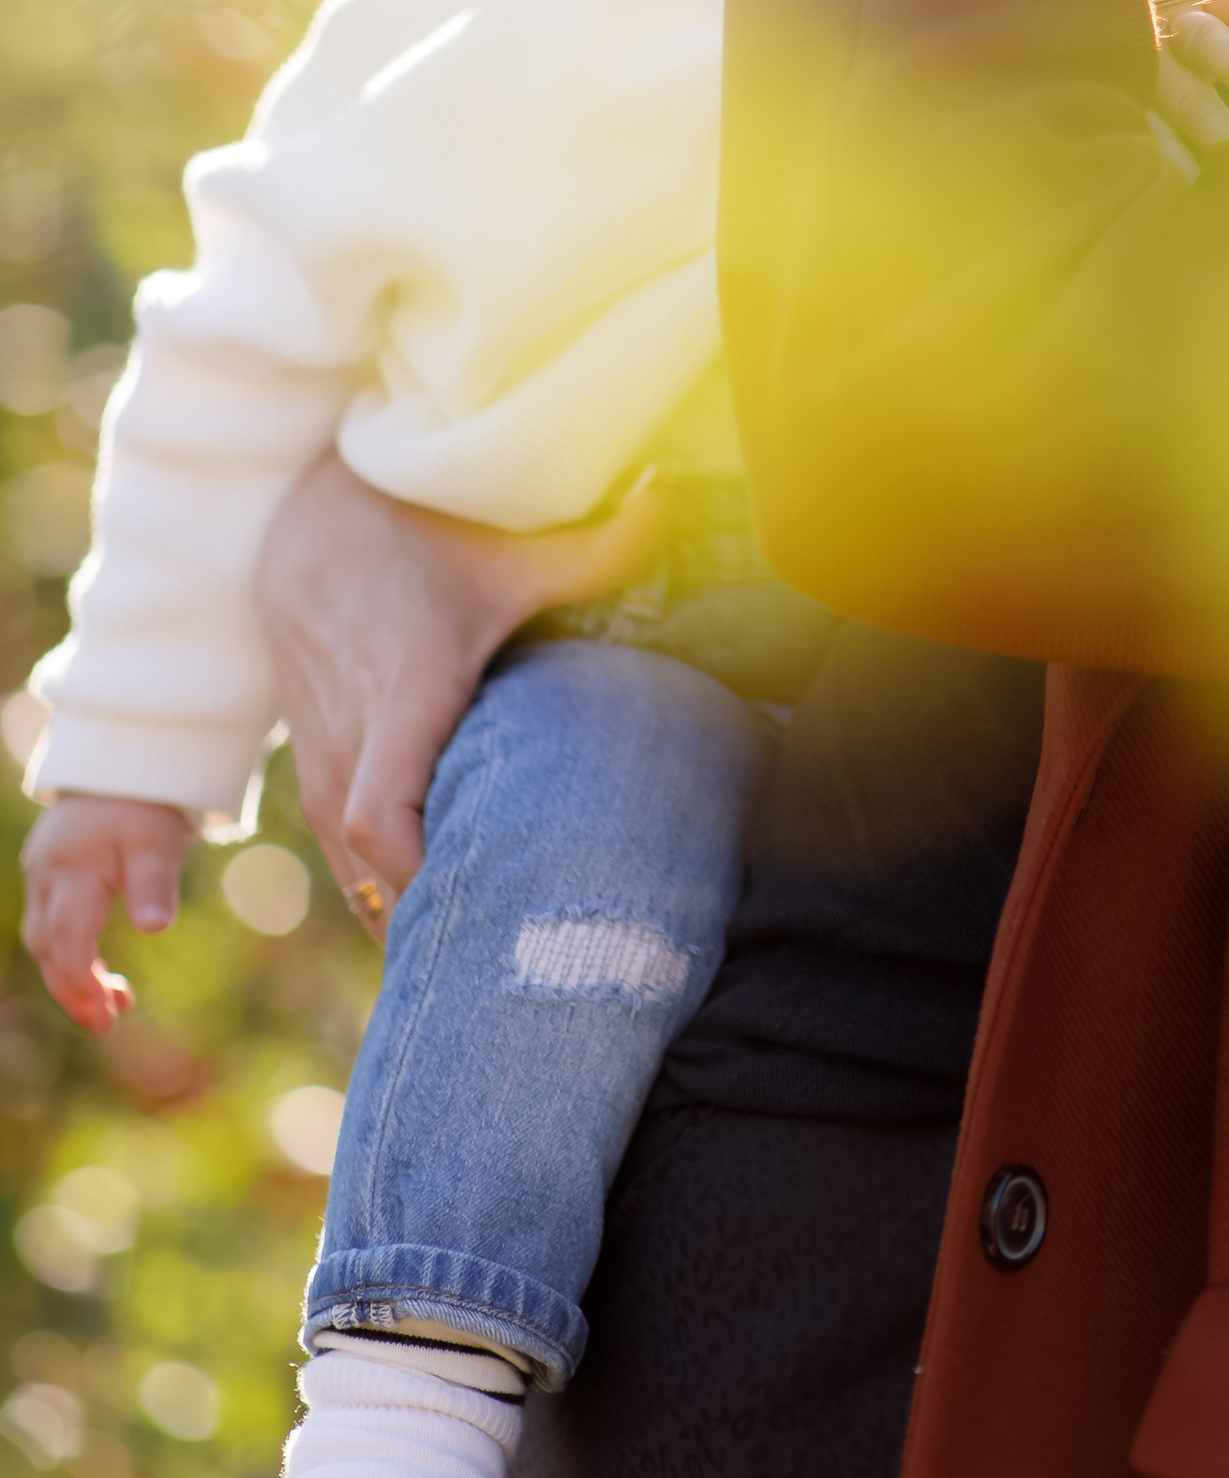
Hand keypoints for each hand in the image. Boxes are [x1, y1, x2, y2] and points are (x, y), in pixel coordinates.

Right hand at [22, 793, 192, 1032]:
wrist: (123, 763)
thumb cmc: (144, 803)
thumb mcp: (158, 841)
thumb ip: (155, 884)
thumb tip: (157, 928)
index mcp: (69, 870)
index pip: (66, 940)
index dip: (82, 983)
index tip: (109, 1014)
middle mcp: (45, 877)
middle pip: (48, 948)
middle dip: (73, 990)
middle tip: (109, 1023)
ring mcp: (42, 876)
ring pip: (45, 941)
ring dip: (72, 976)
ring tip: (114, 1005)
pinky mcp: (49, 877)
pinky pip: (52, 926)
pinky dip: (72, 954)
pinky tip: (102, 973)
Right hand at [255, 454, 664, 927]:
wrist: (306, 529)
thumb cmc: (420, 541)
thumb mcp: (507, 551)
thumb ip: (597, 546)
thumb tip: (672, 502)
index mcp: (402, 693)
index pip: (379, 813)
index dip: (421, 873)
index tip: (483, 906)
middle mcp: (350, 737)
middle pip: (370, 868)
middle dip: (432, 923)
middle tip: (508, 975)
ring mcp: (320, 758)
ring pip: (350, 873)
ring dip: (406, 917)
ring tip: (479, 972)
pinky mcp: (311, 768)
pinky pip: (339, 856)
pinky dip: (383, 893)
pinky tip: (440, 929)